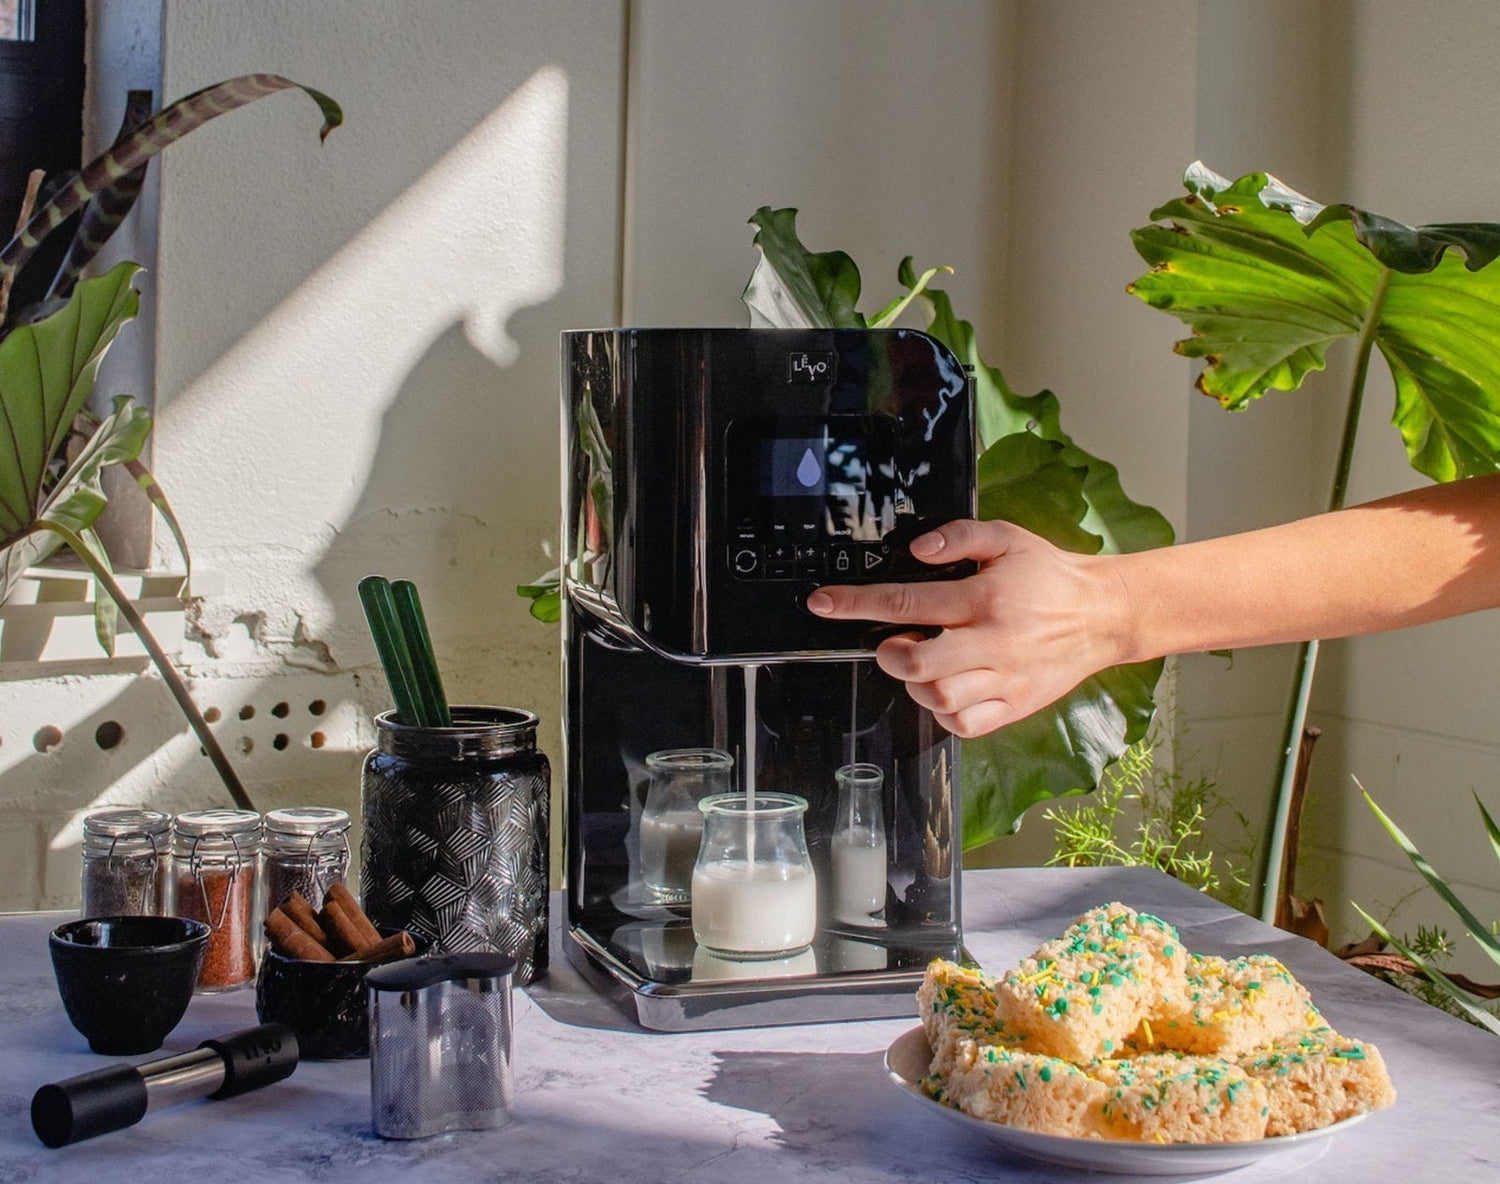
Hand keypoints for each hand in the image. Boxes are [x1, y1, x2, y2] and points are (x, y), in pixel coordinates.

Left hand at [805, 520, 1126, 737]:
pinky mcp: (1016, 705)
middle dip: (891, 655)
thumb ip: (958, 537)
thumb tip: (915, 550)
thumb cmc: (1050, 575)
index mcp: (984, 598)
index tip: (823, 604)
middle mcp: (993, 642)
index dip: (856, 604)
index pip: (907, 601)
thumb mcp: (1007, 537)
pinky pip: (965, 725)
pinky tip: (948, 688)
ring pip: (940, 698)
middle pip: (919, 664)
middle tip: (895, 644)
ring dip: (917, 683)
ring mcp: (1006, 679)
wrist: (1103, 614)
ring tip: (926, 664)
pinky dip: (944, 713)